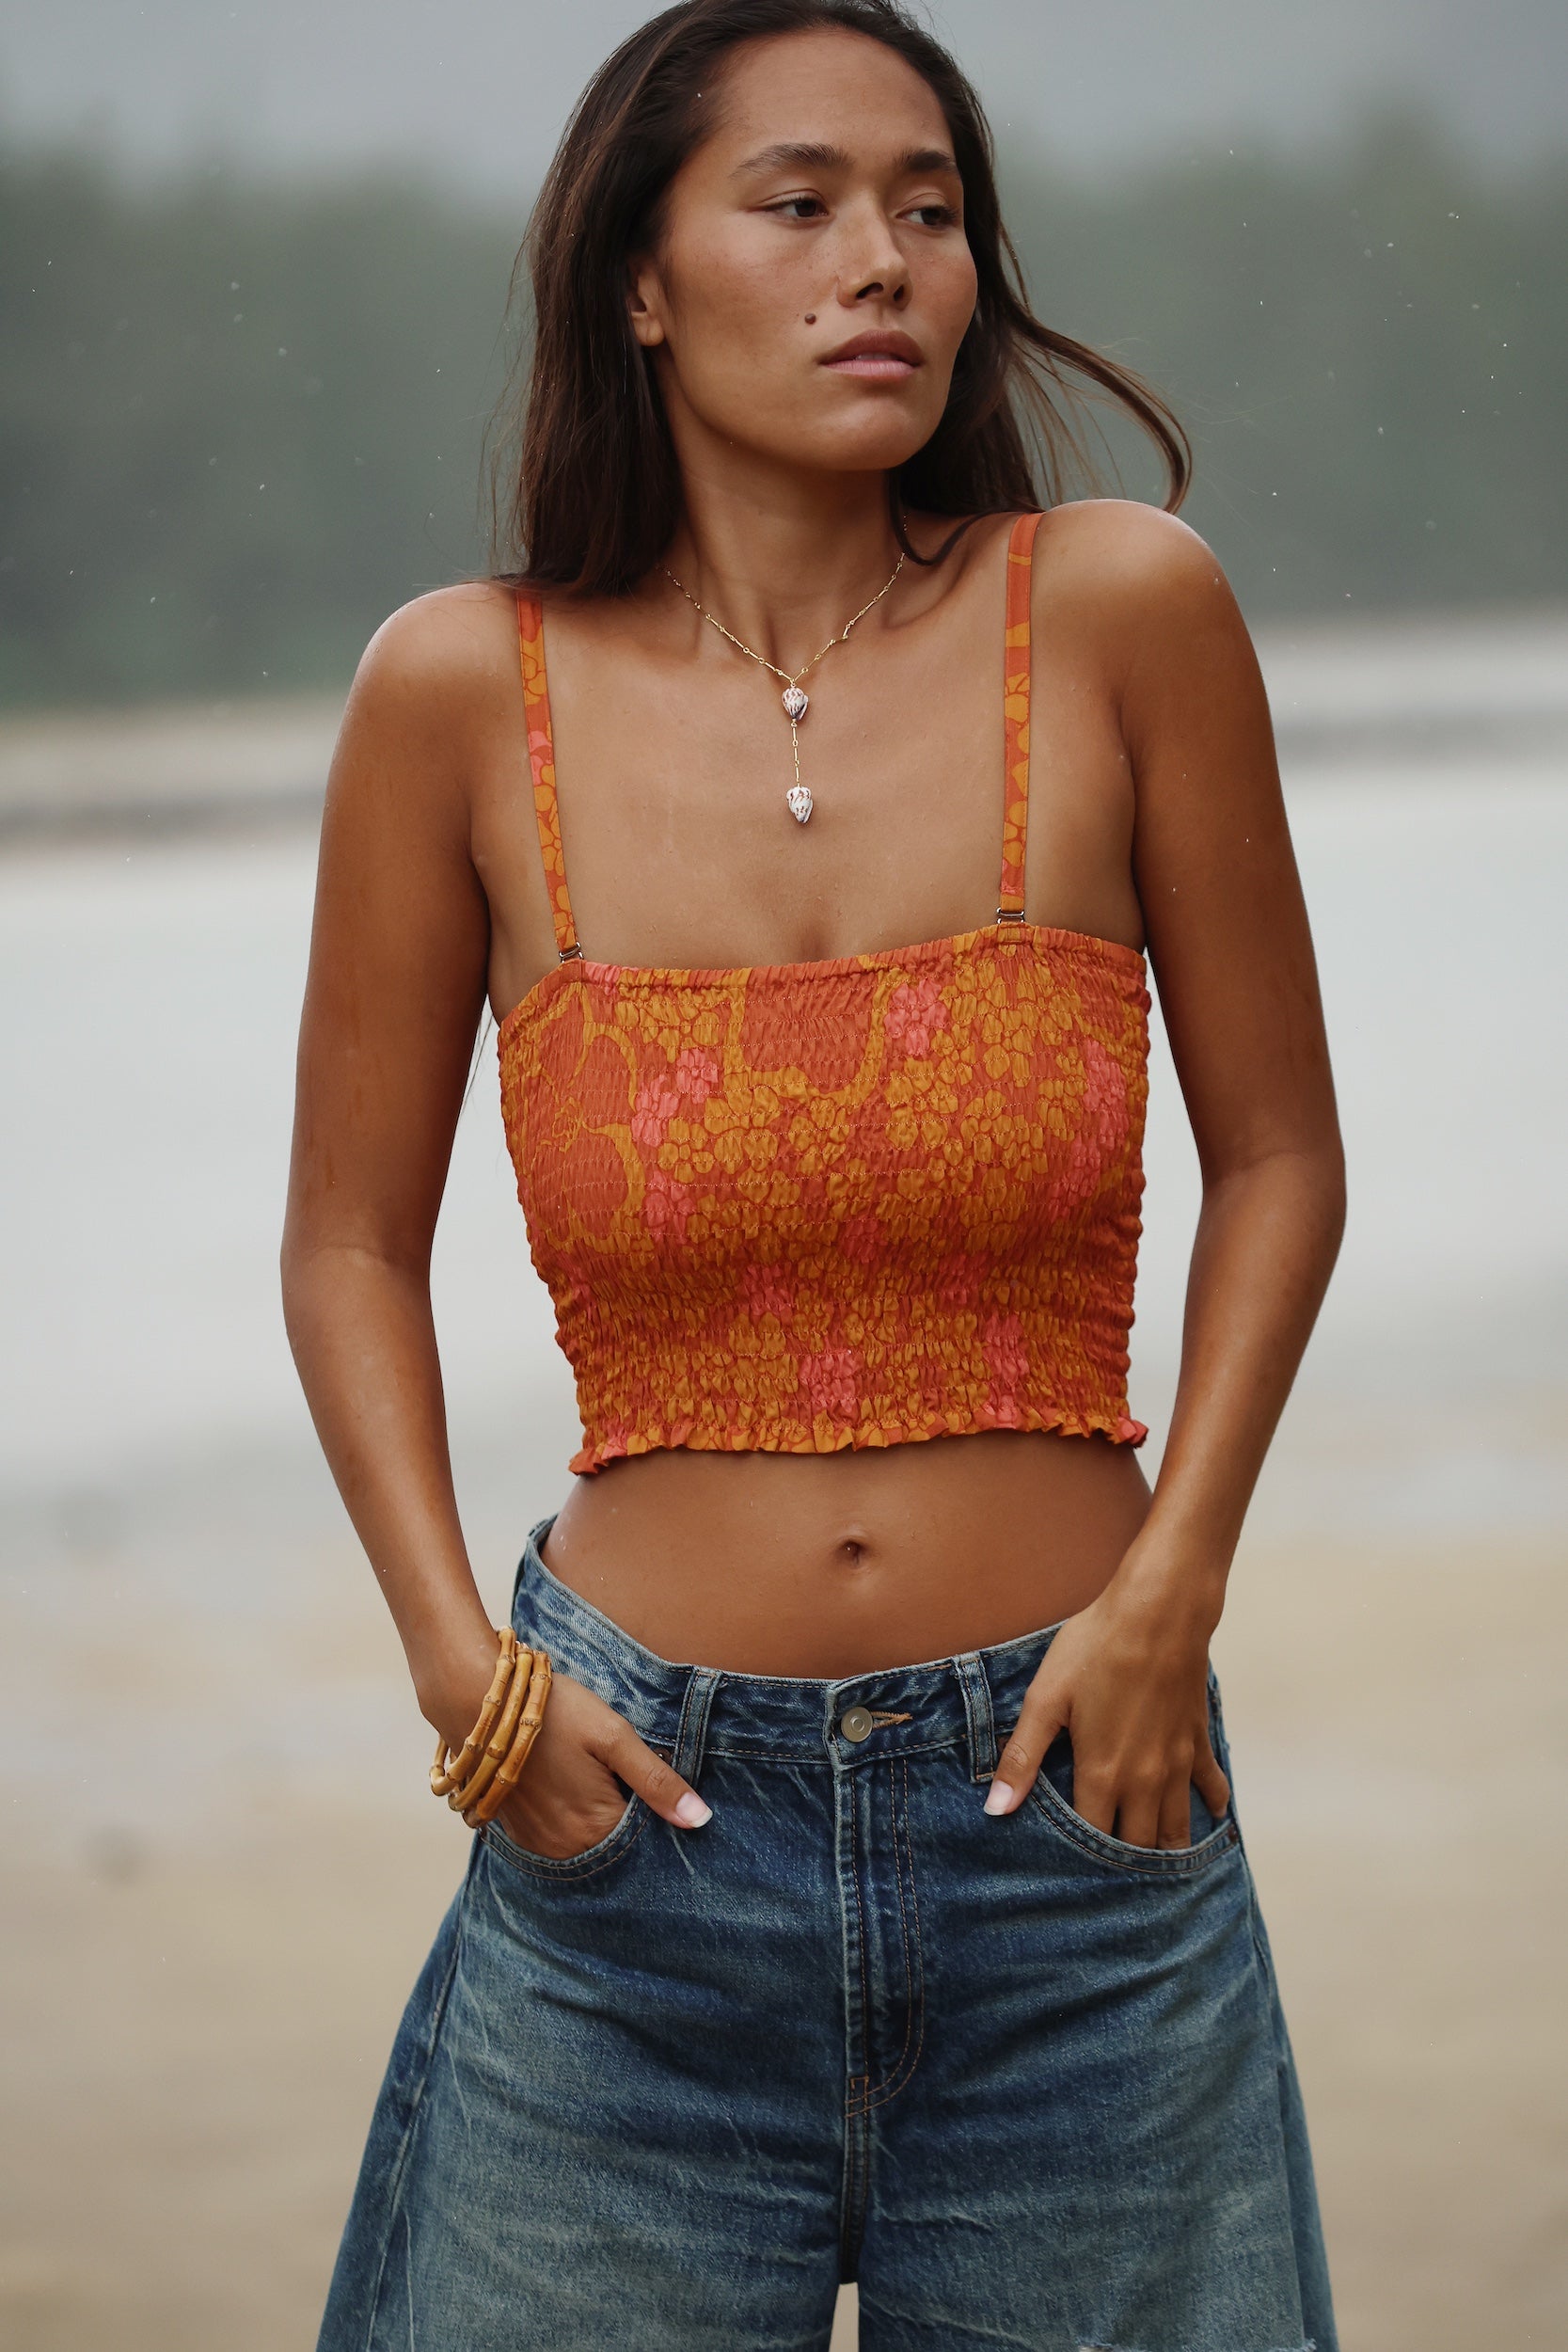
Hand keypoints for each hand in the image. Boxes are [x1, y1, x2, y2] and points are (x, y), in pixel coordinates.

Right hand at [423, 1644, 710, 1859]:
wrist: (479, 1701)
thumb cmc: (553, 1711)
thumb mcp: (613, 1736)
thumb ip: (657, 1781)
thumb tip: (700, 1821)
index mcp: (596, 1829)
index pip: (647, 1842)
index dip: (658, 1814)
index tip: (658, 1787)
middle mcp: (566, 1849)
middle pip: (617, 1845)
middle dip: (630, 1819)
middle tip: (622, 1775)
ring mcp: (538, 1844)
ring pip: (588, 1842)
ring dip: (600, 1819)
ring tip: (597, 1777)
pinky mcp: (517, 1833)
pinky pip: (559, 1838)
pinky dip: (572, 1820)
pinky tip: (573, 1786)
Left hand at [983, 1575, 1229, 1848]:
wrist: (1159, 1612)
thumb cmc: (1096, 1649)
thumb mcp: (1046, 1699)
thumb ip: (1022, 1757)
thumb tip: (995, 1809)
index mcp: (1102, 1775)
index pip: (1092, 1842)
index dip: (1078, 1862)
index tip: (1066, 1874)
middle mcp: (1145, 1782)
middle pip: (1137, 1846)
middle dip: (1122, 1867)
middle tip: (1107, 1882)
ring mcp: (1177, 1765)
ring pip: (1175, 1829)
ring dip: (1164, 1851)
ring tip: (1150, 1870)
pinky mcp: (1198, 1742)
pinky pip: (1211, 1788)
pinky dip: (1209, 1808)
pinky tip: (1208, 1818)